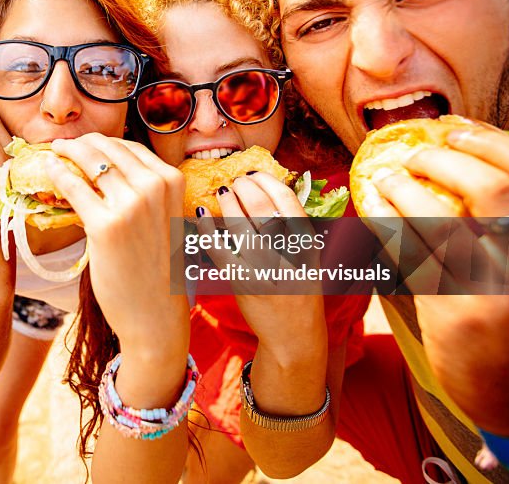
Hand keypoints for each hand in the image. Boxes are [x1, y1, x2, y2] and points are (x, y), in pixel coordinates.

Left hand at [47, 134, 189, 363]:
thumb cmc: (154, 267)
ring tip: (52, 152)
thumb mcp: (159, 217)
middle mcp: (154, 186)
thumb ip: (141, 190)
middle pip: (108, 148)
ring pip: (90, 160)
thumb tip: (101, 167)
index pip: (129, 146)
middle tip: (63, 146)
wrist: (154, 313)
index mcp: (171, 180)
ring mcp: (131, 205)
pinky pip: (73, 187)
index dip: (101, 143)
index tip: (83, 144)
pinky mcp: (105, 225)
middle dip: (81, 143)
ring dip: (66, 152)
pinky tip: (46, 168)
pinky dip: (56, 173)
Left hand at [200, 173, 326, 359]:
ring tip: (221, 194)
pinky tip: (201, 216)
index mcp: (307, 243)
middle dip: (243, 188)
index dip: (266, 181)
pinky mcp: (243, 283)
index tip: (253, 174)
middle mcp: (288, 253)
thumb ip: (290, 228)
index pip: (286, 199)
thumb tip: (262, 190)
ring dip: (226, 203)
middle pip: (261, 206)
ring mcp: (265, 269)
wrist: (294, 334)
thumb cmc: (296, 288)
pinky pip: (219, 249)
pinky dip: (207, 229)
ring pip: (239, 224)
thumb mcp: (305, 256)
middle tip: (233, 183)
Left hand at [367, 127, 508, 293]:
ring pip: (441, 220)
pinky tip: (376, 215)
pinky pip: (414, 256)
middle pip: (490, 189)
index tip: (464, 129)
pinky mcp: (456, 316)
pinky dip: (391, 228)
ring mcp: (499, 295)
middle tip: (418, 153)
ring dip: (405, 188)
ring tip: (386, 178)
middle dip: (446, 159)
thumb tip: (488, 166)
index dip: (502, 143)